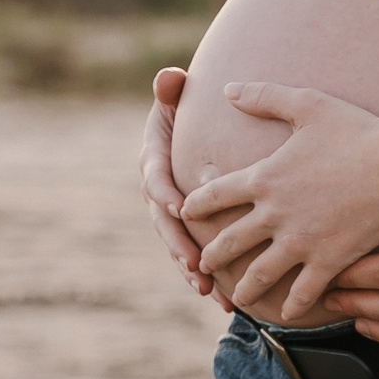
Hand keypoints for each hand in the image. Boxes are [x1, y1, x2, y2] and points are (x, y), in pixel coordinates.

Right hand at [137, 68, 232, 311]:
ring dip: (191, 270)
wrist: (208, 129)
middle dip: (178, 245)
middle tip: (193, 262)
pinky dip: (208, 278)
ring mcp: (173, 216)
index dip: (164, 193)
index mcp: (155, 160)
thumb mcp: (182, 96)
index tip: (180, 207)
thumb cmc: (196, 108)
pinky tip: (223, 300)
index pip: (155, 178)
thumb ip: (173, 90)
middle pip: (164, 223)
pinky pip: (196, 256)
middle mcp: (159, 193)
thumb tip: (168, 78)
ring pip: (178, 246)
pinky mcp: (190, 230)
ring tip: (207, 289)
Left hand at [178, 82, 378, 320]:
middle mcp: (274, 214)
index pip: (214, 195)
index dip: (195, 205)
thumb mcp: (308, 104)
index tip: (184, 212)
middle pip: (228, 241)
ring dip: (244, 288)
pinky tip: (287, 313)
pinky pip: (302, 292)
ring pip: (259, 274)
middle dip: (212, 254)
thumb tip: (228, 88)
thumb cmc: (358, 130)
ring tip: (238, 299)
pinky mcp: (327, 261)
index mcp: (264, 178)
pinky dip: (293, 306)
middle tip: (204, 263)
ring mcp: (299, 241)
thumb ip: (265, 96)